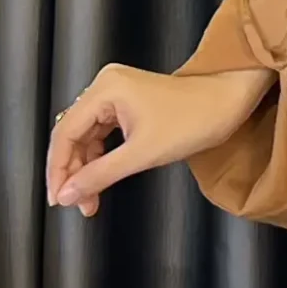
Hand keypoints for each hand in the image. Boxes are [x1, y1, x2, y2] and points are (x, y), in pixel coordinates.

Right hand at [44, 63, 275, 217]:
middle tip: (76, 203)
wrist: (229, 102)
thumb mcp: (142, 154)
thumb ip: (99, 175)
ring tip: (89, 198)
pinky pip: (102, 132)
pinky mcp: (128, 101)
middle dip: (72, 171)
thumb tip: (67, 194)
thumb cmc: (194, 120)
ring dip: (86, 167)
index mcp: (105, 89)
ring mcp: (117, 91)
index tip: (58, 199)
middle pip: (73, 133)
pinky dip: (100, 157)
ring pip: (87, 135)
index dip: (57, 169)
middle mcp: (106, 85)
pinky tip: (101, 178)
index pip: (65, 132)